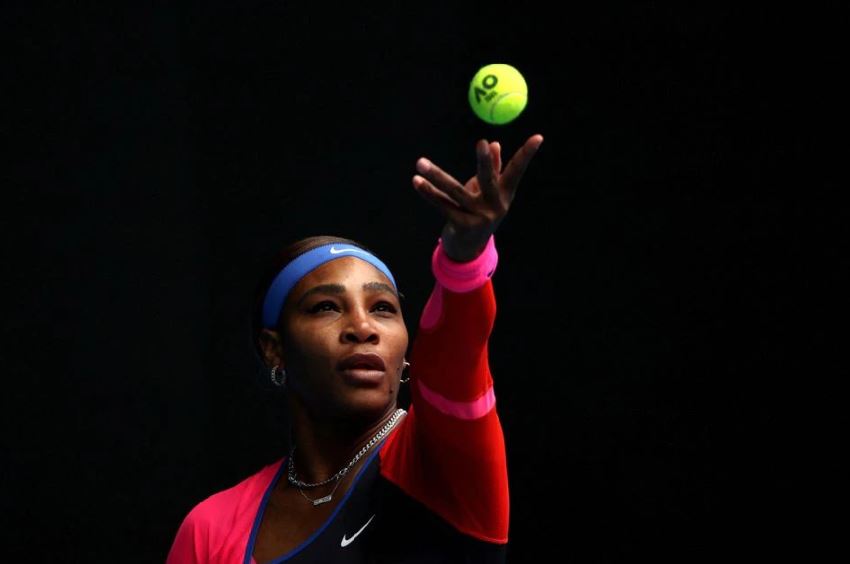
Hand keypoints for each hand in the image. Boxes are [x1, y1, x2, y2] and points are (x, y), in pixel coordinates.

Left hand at [412, 134, 543, 261]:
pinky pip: (442, 205)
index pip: (517, 170)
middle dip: (485, 161)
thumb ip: (493, 170)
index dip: (527, 154)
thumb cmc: (479, 212)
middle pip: (488, 179)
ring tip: (420, 163)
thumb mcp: (489, 194)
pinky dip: (428, 193)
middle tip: (482, 143)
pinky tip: (416, 181)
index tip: (538, 137)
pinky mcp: (462, 226)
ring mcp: (479, 217)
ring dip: (436, 176)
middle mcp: (495, 205)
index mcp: (505, 194)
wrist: (469, 249)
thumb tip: (494, 144)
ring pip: (455, 192)